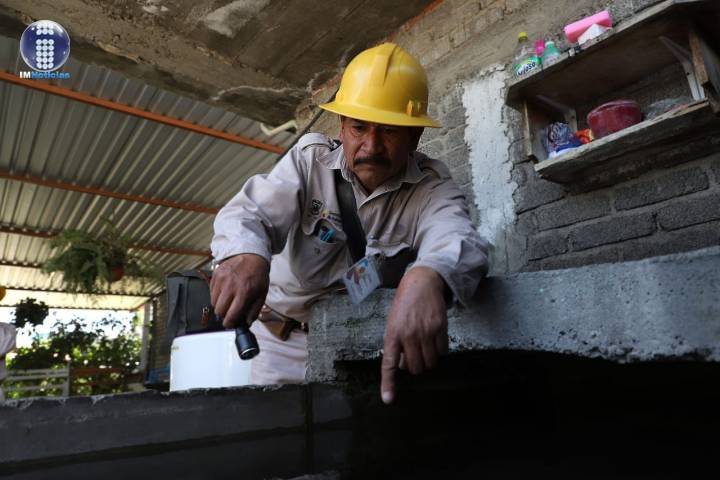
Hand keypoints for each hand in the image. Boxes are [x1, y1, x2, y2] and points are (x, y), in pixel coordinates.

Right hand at [210, 254, 269, 328]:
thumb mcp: (261, 294)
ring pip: (213, 303)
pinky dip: (217, 295)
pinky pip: (211, 292)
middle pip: (219, 311)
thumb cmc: (258, 276)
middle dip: (224, 314)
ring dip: (220, 305)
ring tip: (229, 299)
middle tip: (230, 311)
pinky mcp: (216, 274)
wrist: (252, 256)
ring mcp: (221, 280)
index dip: (229, 323)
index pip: (231, 316)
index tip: (230, 324)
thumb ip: (254, 311)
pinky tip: (225, 291)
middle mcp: (231, 286)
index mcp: (244, 293)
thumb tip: (246, 324)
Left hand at [381, 267, 448, 404]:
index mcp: (392, 334)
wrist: (421, 283)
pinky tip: (434, 339)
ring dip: (429, 360)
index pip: (389, 363)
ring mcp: (425, 332)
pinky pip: (442, 351)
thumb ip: (395, 344)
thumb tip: (401, 366)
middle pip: (415, 368)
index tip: (389, 400)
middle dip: (416, 366)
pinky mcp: (440, 328)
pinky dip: (439, 351)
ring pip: (430, 363)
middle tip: (415, 354)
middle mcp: (408, 335)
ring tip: (425, 347)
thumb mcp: (393, 322)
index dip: (389, 383)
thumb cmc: (404, 305)